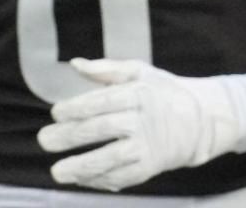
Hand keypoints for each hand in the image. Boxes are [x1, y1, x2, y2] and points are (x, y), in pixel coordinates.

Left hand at [38, 59, 236, 191]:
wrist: (201, 120)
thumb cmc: (163, 93)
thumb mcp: (140, 72)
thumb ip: (106, 69)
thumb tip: (75, 64)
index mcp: (139, 93)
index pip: (102, 100)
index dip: (76, 108)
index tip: (56, 113)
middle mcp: (143, 119)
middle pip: (101, 129)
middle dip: (70, 136)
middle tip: (44, 140)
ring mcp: (148, 146)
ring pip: (110, 158)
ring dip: (81, 166)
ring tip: (57, 172)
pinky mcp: (151, 166)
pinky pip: (123, 177)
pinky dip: (101, 180)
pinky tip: (82, 179)